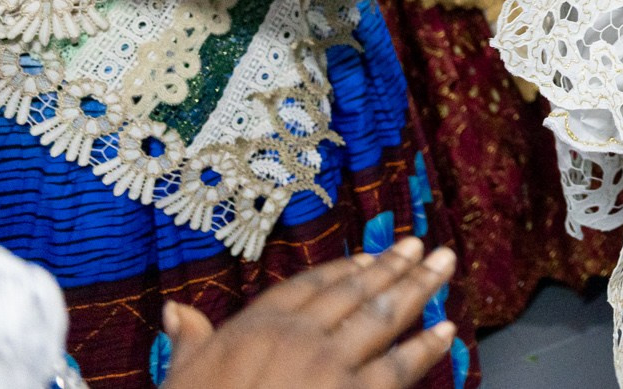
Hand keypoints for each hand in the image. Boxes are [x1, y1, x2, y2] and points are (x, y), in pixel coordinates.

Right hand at [160, 238, 456, 388]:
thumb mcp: (183, 380)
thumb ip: (189, 345)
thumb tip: (176, 311)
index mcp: (254, 329)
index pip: (307, 288)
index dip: (341, 271)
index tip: (368, 257)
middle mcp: (295, 338)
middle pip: (353, 293)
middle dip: (392, 267)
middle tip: (421, 246)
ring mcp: (326, 365)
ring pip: (382, 316)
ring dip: (418, 287)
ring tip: (444, 265)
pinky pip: (397, 368)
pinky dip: (425, 348)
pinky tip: (447, 332)